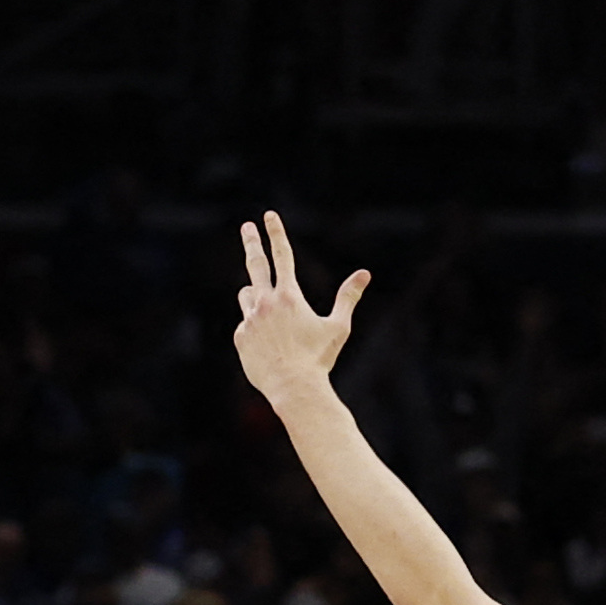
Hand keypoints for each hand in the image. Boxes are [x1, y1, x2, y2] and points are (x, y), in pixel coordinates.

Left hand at [232, 213, 369, 397]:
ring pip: (247, 295)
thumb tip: (365, 274)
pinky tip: (270, 347)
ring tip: (271, 316)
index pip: (282, 255)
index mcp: (290, 296)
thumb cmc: (319, 358)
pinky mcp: (240, 336)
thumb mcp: (338, 327)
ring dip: (256, 296)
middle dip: (252, 241)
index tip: (268, 216)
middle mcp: (266, 302)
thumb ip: (348, 297)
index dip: (276, 233)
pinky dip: (256, 328)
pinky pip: (246, 324)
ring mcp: (249, 319)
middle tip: (247, 227)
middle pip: (255, 263)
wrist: (294, 388)